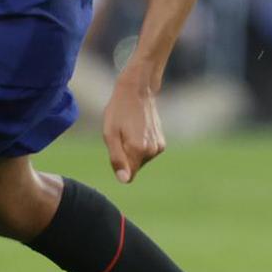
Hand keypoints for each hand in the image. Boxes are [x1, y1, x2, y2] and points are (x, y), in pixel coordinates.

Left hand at [101, 65, 164, 183]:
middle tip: (121, 134)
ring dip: (132, 149)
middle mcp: (152, 151)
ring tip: (129, 130)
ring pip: (140, 159)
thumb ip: (116, 158)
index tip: (116, 146)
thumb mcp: (110, 133)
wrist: (137, 91)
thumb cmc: (118, 111)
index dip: (118, 164)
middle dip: (125, 155)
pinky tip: (137, 129)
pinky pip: (146, 152)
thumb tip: (124, 180)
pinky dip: (140, 145)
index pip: (128, 175)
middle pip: (134, 167)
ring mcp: (159, 147)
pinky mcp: (162, 143)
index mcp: (138, 150)